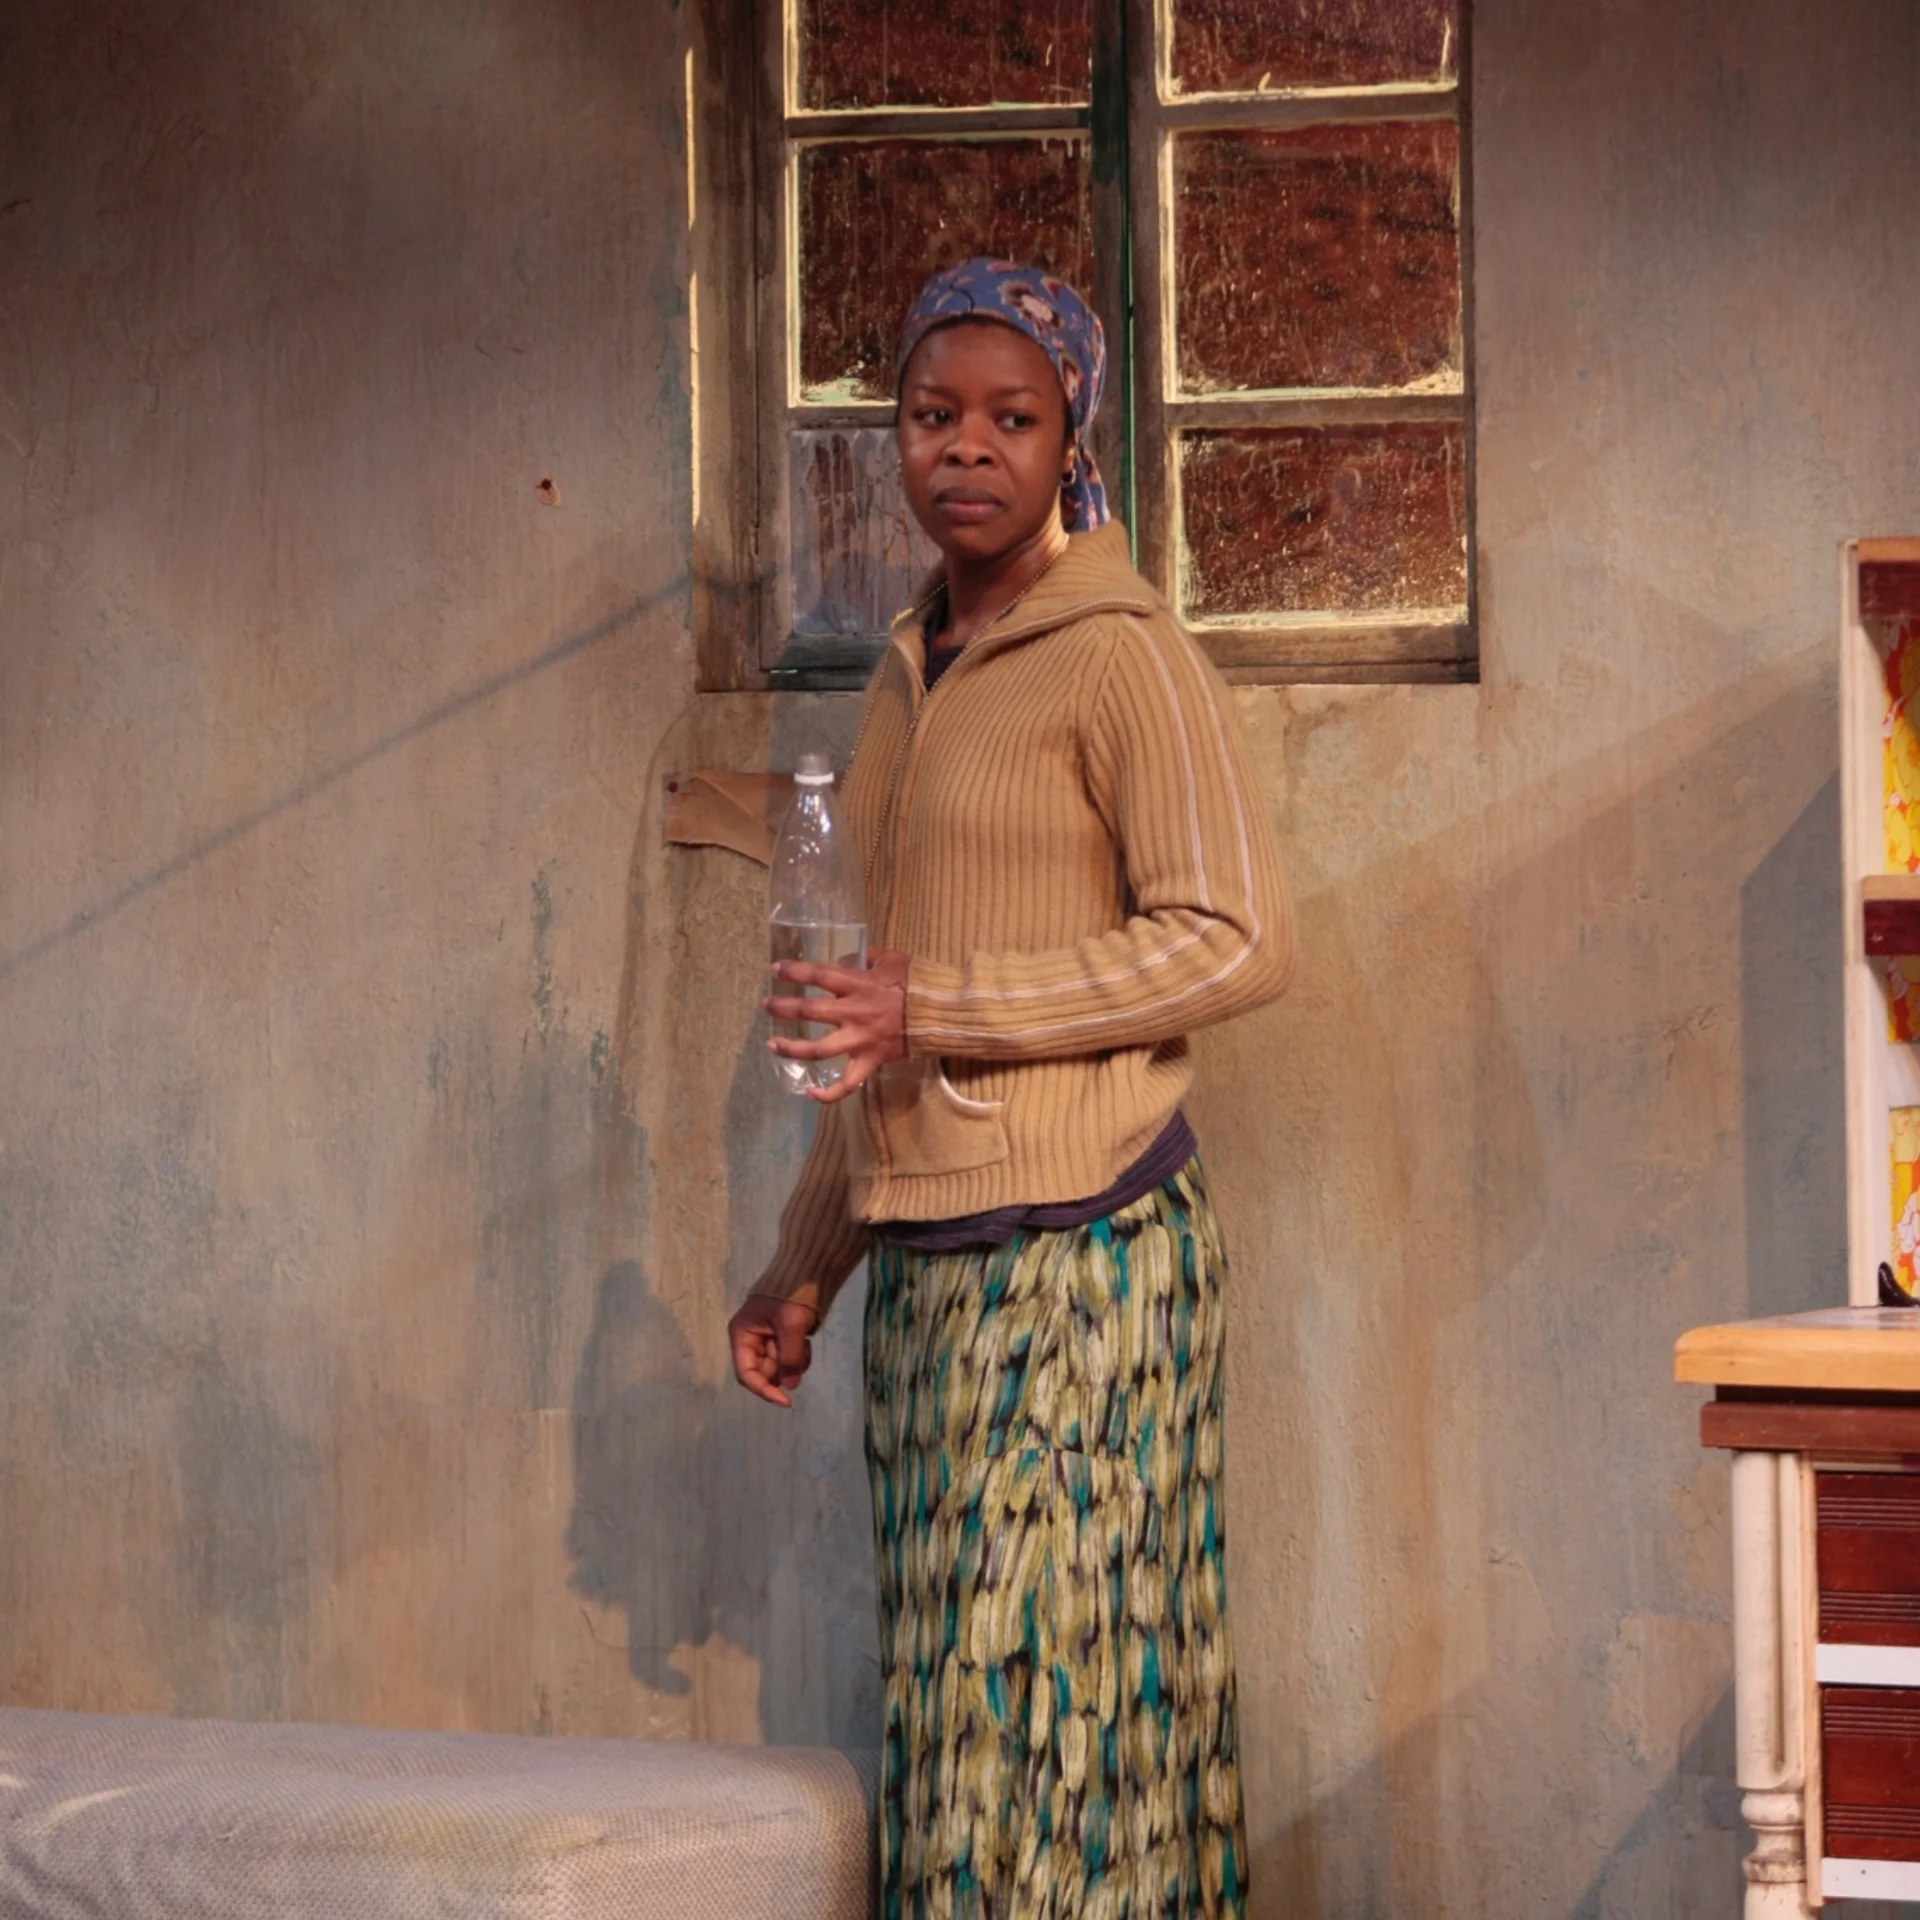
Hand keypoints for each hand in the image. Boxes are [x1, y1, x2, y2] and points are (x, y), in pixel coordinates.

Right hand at [728, 1292, 819, 1407]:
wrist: (810, 1271)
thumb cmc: (794, 1295)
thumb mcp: (791, 1326)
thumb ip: (789, 1358)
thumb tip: (791, 1386)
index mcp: (742, 1334)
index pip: (746, 1373)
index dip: (764, 1390)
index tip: (786, 1401)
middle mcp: (751, 1340)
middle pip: (764, 1372)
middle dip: (783, 1369)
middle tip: (800, 1353)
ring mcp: (768, 1339)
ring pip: (779, 1368)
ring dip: (794, 1362)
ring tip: (804, 1342)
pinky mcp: (783, 1337)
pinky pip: (790, 1358)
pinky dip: (799, 1355)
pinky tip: (807, 1340)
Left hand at [765, 947, 909, 1103]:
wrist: (943, 1013)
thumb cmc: (918, 983)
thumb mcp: (891, 959)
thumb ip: (865, 957)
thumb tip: (847, 958)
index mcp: (857, 984)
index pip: (817, 975)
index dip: (792, 972)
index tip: (775, 970)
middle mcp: (853, 1012)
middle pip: (808, 1011)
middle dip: (782, 1008)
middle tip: (767, 1006)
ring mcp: (860, 1040)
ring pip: (817, 1050)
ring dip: (791, 1049)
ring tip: (772, 1045)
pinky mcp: (870, 1061)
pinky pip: (846, 1084)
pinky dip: (827, 1094)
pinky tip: (809, 1093)